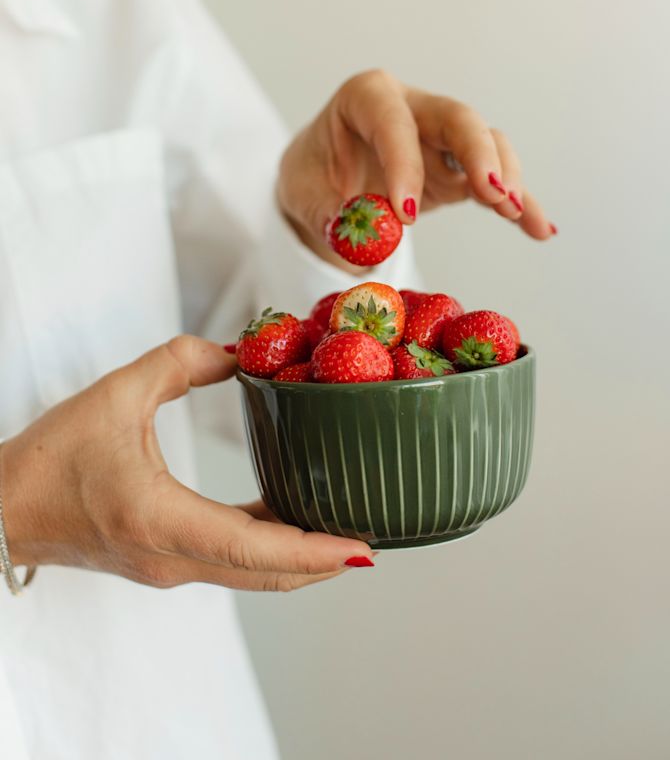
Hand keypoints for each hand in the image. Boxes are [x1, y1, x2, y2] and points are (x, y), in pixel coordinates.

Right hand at [1, 337, 374, 591]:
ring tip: (346, 530)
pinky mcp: (163, 561)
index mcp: (161, 521)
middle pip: (267, 575)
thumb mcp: (116, 394)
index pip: (255, 549)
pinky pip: (230, 563)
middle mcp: (172, 558)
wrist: (0, 510)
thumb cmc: (49, 459)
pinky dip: (269, 549)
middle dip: (325, 561)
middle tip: (375, 538)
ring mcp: (168, 567)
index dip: (315, 551)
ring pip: (252, 575)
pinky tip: (291, 519)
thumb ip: (181, 362)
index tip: (363, 549)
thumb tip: (239, 352)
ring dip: (301, 559)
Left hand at [277, 69, 555, 264]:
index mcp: (367, 97)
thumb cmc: (314, 177)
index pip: (392, 122)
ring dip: (505, 178)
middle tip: (493, 194)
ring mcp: (443, 137)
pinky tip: (542, 229)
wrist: (324, 183)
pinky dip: (520, 205)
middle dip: (479, 154)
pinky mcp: (461, 170)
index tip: (407, 215)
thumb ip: (331, 216)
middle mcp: (414, 108)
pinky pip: (496, 183)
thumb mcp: (305, 195)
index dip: (403, 163)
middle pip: (458, 119)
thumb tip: (367, 242)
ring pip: (487, 144)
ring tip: (515, 212)